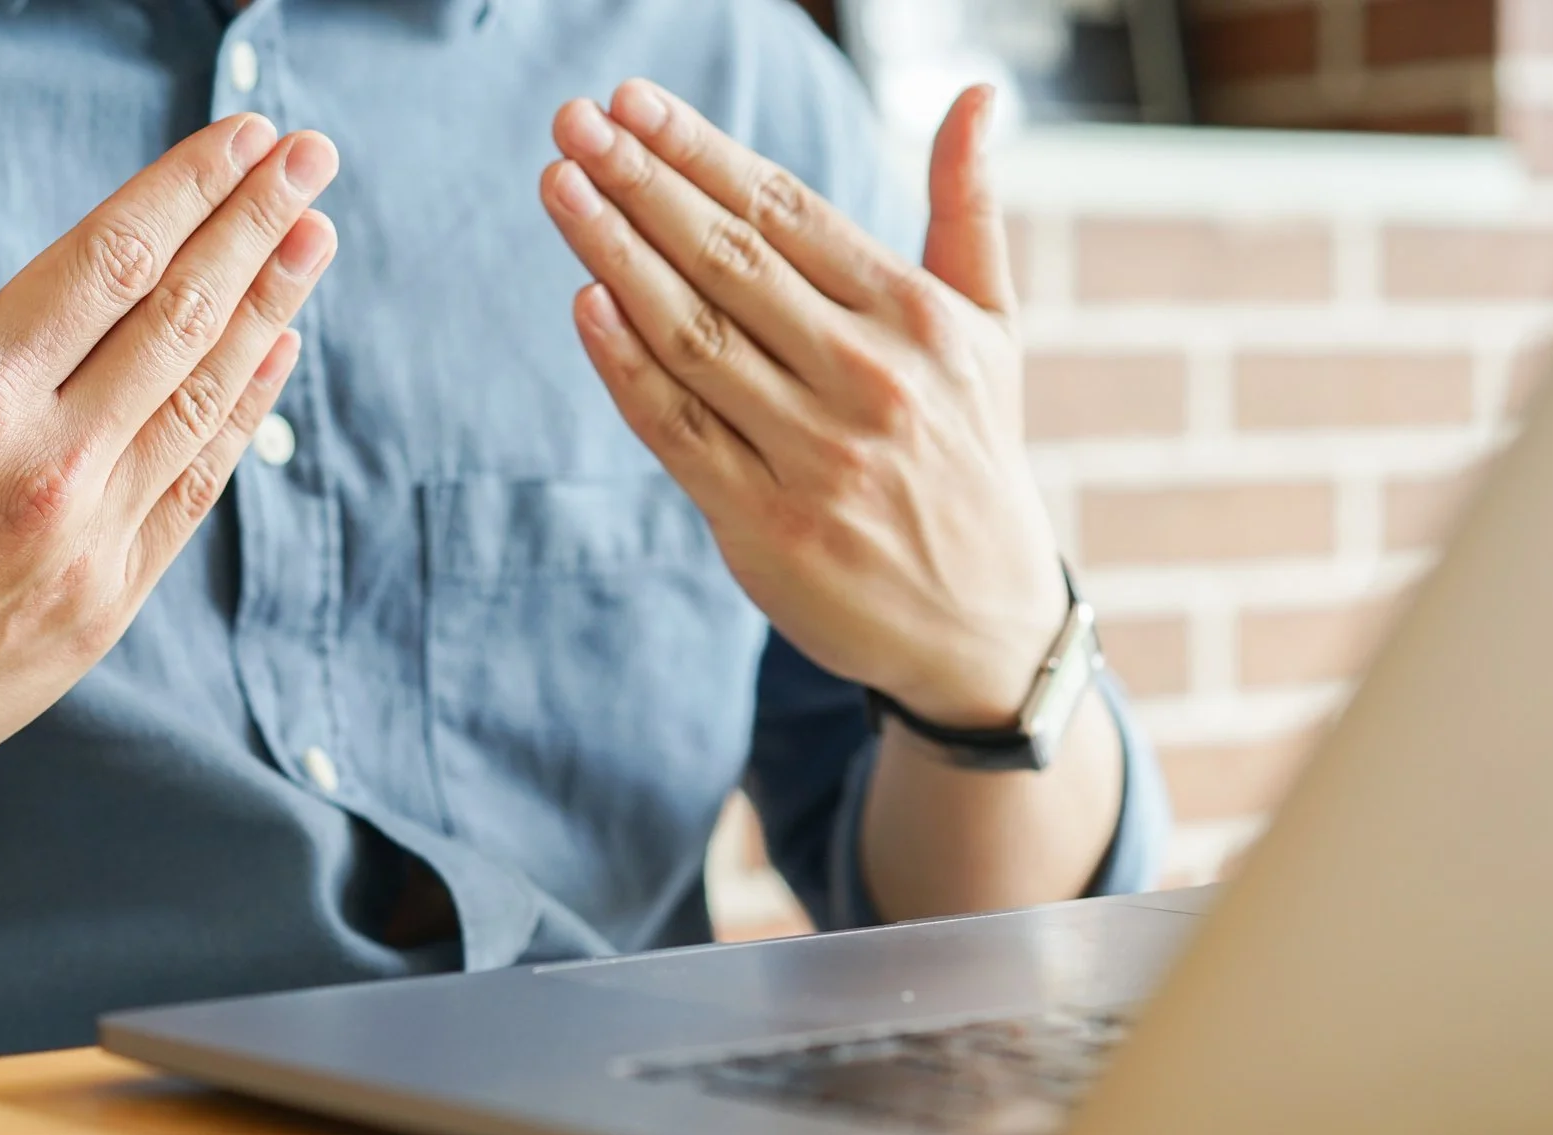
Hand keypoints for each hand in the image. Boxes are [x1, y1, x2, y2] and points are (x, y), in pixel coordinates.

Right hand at [0, 105, 338, 831]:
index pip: (110, 259)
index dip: (187, 188)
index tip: (243, 137)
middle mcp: (44, 462)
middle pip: (179, 315)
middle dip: (255, 224)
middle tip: (313, 156)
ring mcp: (86, 539)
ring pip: (202, 397)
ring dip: (269, 307)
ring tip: (315, 234)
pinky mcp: (105, 604)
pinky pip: (195, 486)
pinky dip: (243, 413)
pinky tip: (275, 351)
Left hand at [541, 82, 1063, 728]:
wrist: (980, 623)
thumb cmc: (971, 451)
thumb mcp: (992, 327)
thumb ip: (968, 208)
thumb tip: (980, 94)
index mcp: (919, 318)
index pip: (790, 211)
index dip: (702, 152)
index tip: (631, 102)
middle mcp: (870, 379)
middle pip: (731, 261)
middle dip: (643, 184)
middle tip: (572, 124)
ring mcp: (815, 456)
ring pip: (694, 337)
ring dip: (615, 255)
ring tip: (560, 188)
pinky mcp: (766, 525)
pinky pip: (680, 430)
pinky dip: (627, 367)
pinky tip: (585, 303)